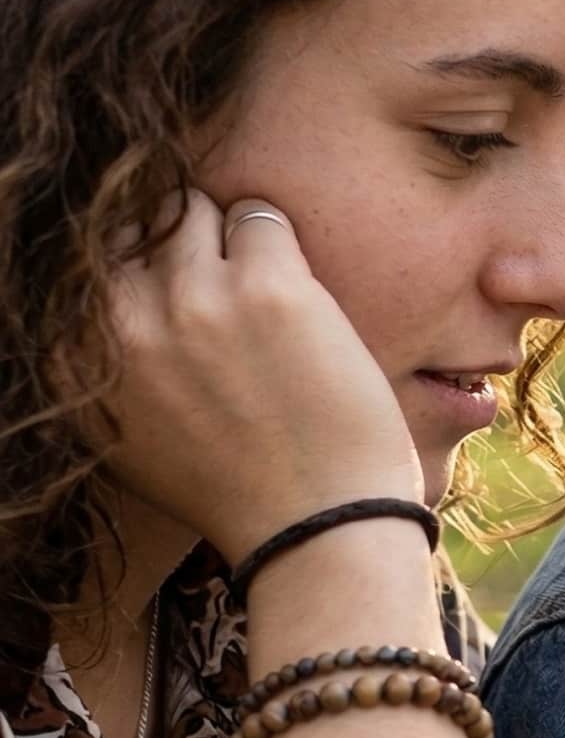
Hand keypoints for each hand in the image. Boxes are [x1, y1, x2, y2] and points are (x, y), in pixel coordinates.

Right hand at [104, 192, 421, 561]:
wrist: (318, 528)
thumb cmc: (233, 491)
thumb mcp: (124, 436)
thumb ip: (100, 362)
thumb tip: (98, 298)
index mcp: (73, 356)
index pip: (80, 257)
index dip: (130, 262)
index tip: (165, 284)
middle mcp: (121, 319)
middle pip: (131, 223)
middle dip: (173, 241)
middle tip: (221, 286)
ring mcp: (194, 298)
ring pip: (192, 208)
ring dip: (227, 237)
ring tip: (260, 294)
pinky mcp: (269, 287)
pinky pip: (261, 217)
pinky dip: (277, 242)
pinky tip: (297, 296)